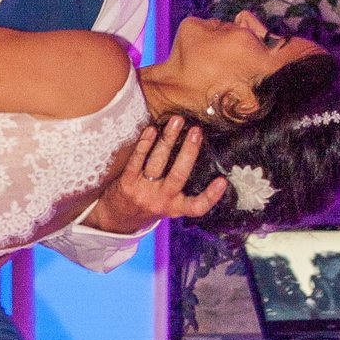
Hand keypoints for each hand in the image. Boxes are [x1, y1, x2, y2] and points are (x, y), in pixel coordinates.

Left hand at [83, 117, 227, 234]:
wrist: (117, 218)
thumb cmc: (149, 205)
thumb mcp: (168, 205)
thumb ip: (181, 190)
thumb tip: (198, 156)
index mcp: (175, 208)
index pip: (196, 207)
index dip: (211, 196)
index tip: (223, 181)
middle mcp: (160, 201)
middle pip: (178, 176)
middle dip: (189, 151)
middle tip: (196, 131)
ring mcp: (143, 191)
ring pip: (158, 162)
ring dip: (168, 139)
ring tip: (177, 121)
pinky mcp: (127, 182)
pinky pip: (137, 160)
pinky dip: (145, 143)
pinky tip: (152, 129)